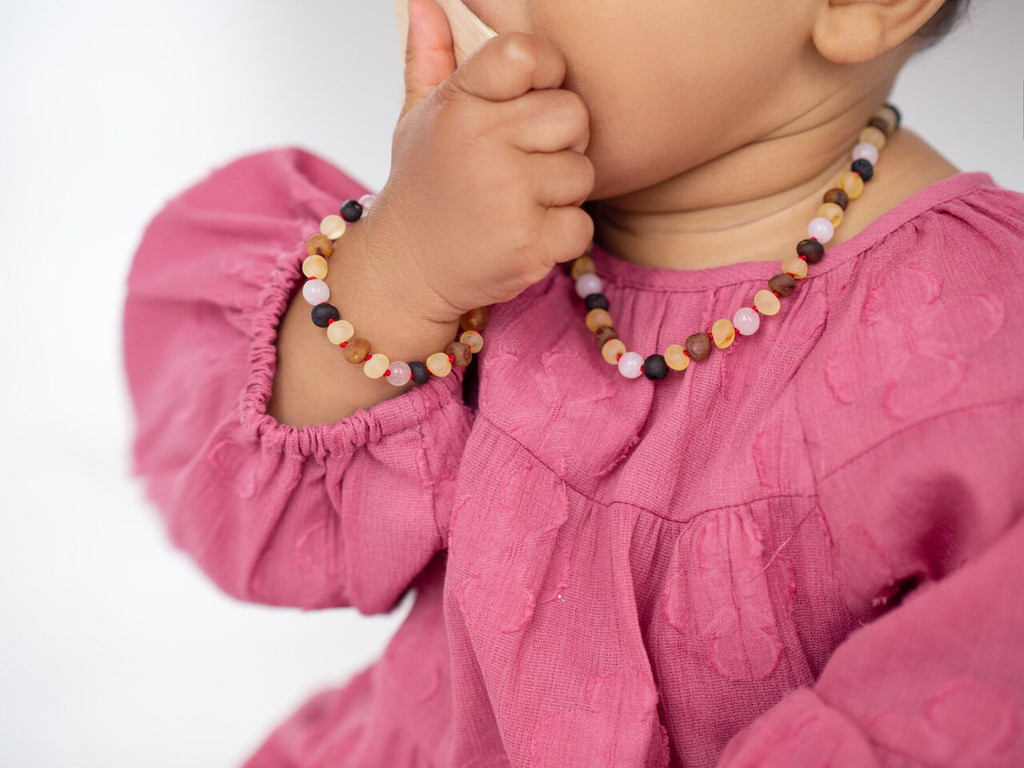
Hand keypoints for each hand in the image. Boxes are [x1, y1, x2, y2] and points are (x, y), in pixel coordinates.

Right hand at [362, 0, 594, 324]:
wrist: (405, 270)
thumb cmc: (423, 188)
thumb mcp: (417, 119)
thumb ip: (429, 57)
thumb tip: (426, 0)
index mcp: (459, 104)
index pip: (527, 53)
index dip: (545, 73)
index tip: (532, 99)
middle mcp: (482, 144)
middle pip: (572, 114)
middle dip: (560, 141)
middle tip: (523, 164)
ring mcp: (507, 196)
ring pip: (582, 173)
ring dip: (560, 193)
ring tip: (518, 203)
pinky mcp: (528, 244)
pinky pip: (581, 224)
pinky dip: (561, 235)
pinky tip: (525, 236)